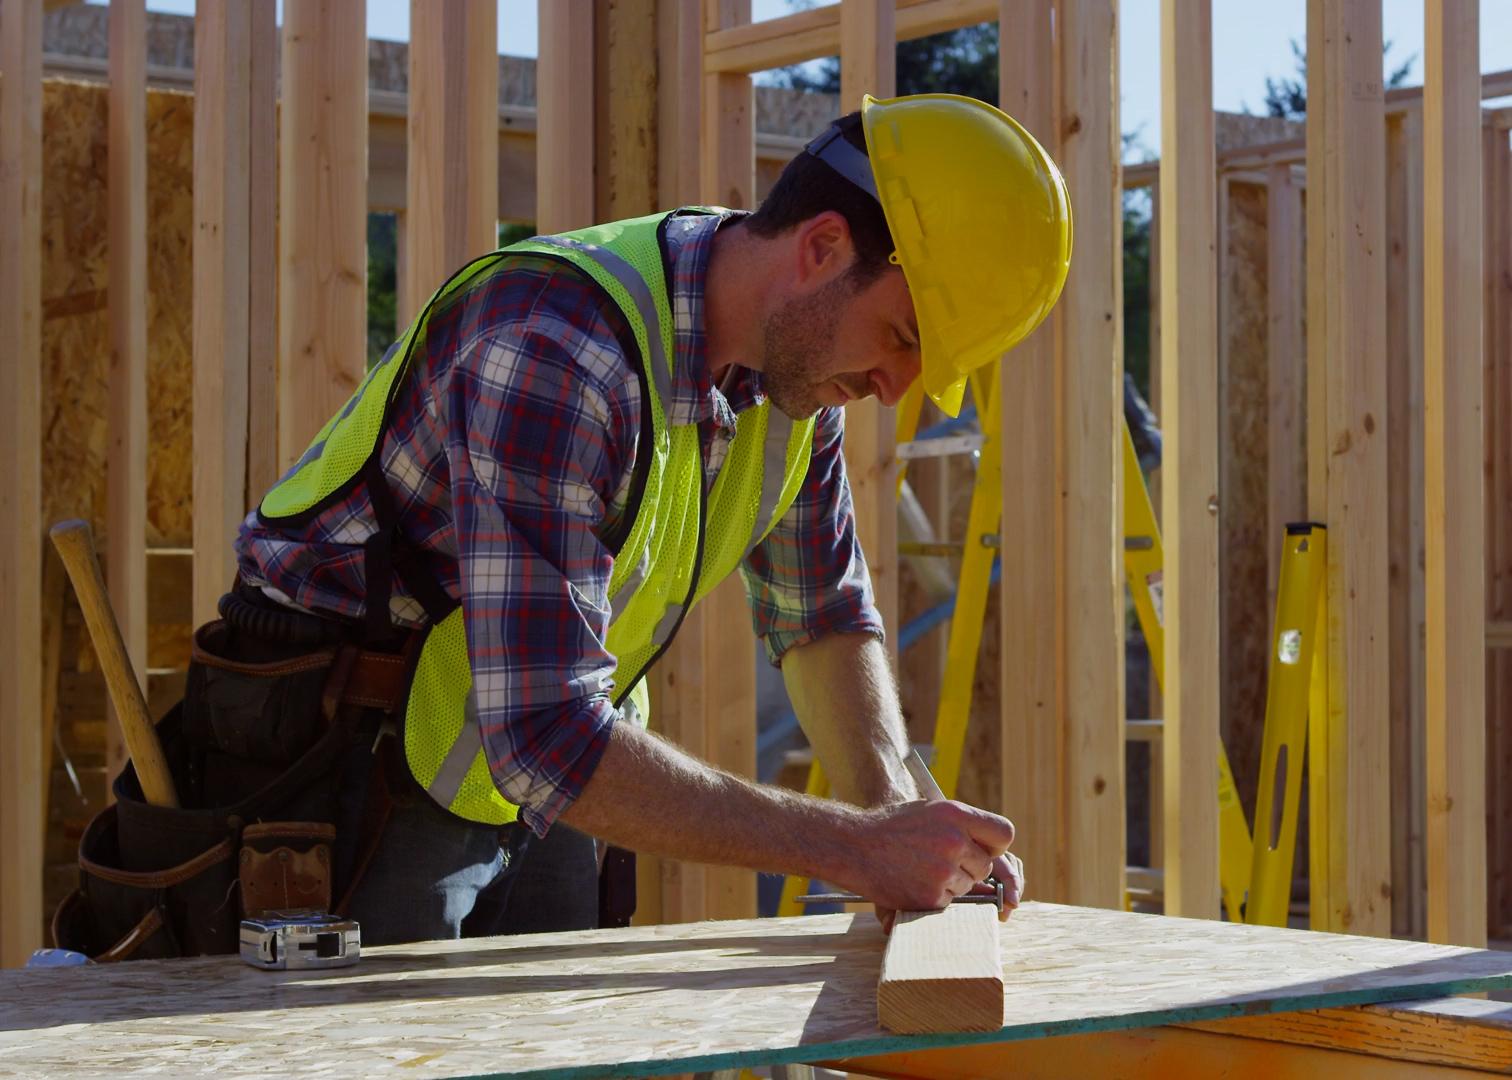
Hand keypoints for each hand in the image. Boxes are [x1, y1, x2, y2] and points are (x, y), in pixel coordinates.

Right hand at [835, 799, 1016, 930]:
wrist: (853, 845)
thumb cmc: (893, 826)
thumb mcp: (930, 811)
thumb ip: (963, 825)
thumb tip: (995, 848)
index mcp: (956, 814)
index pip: (1004, 833)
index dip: (994, 844)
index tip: (982, 848)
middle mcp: (954, 841)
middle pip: (986, 865)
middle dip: (969, 867)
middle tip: (940, 860)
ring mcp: (943, 871)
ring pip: (968, 885)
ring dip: (951, 883)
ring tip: (921, 868)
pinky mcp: (932, 897)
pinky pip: (950, 901)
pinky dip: (935, 896)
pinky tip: (913, 881)